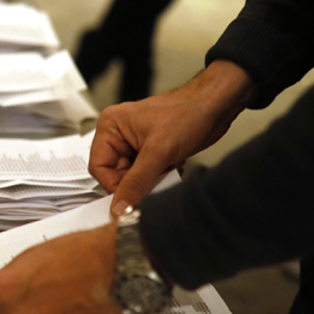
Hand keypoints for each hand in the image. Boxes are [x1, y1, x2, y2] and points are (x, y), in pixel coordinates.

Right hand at [90, 60, 256, 216]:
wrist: (215, 107)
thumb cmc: (188, 113)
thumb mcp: (158, 152)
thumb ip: (136, 182)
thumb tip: (119, 207)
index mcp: (110, 126)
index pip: (99, 167)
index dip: (114, 185)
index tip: (130, 198)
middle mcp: (119, 134)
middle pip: (115, 174)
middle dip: (136, 181)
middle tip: (156, 179)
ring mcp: (134, 142)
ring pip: (132, 176)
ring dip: (150, 179)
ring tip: (167, 167)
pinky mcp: (150, 150)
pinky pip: (146, 174)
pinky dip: (159, 176)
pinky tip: (172, 165)